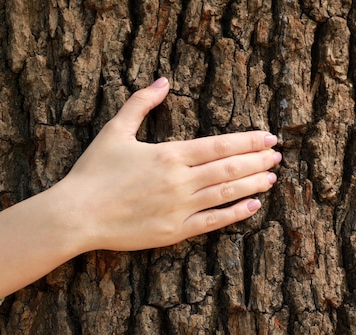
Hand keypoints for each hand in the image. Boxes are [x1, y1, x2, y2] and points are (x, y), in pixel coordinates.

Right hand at [61, 77, 279, 250]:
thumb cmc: (93, 172)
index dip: (248, 141)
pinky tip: (253, 206)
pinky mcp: (174, 232)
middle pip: (229, 168)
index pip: (220, 145)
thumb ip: (141, 103)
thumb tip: (163, 81)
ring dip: (253, 184)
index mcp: (170, 155)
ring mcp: (180, 208)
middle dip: (257, 160)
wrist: (77, 214)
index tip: (269, 138)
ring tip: (272, 177)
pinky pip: (213, 222)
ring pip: (226, 193)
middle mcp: (181, 181)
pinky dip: (236, 213)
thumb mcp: (114, 131)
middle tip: (278, 156)